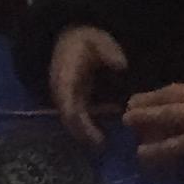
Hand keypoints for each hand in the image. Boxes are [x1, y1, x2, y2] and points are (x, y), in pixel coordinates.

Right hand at [48, 24, 129, 146]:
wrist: (69, 38)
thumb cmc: (85, 41)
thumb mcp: (97, 40)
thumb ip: (108, 51)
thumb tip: (122, 65)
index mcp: (65, 75)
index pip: (66, 99)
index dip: (75, 115)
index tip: (87, 125)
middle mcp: (61, 90)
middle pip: (67, 116)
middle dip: (81, 131)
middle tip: (99, 144)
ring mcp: (65, 96)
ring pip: (71, 120)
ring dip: (84, 132)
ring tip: (101, 145)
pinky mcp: (72, 100)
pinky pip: (77, 117)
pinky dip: (87, 127)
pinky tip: (101, 136)